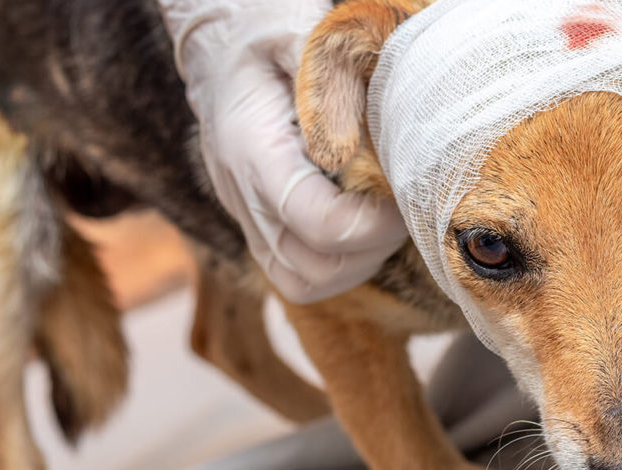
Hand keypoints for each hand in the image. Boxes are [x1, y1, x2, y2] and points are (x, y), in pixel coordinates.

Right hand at [157, 0, 407, 302]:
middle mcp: (244, 196)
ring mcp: (248, 218)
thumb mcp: (294, 35)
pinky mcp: (260, 229)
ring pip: (305, 281)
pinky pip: (298, 276)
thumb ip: (327, 75)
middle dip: (371, 247)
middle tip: (401, 207)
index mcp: (254, 152)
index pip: (317, 223)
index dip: (373, 223)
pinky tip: (362, 226)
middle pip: (313, 268)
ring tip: (383, 218)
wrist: (217, 51)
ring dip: (358, 262)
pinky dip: (339, 266)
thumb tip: (365, 127)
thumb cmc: (263, 37)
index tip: (404, 195)